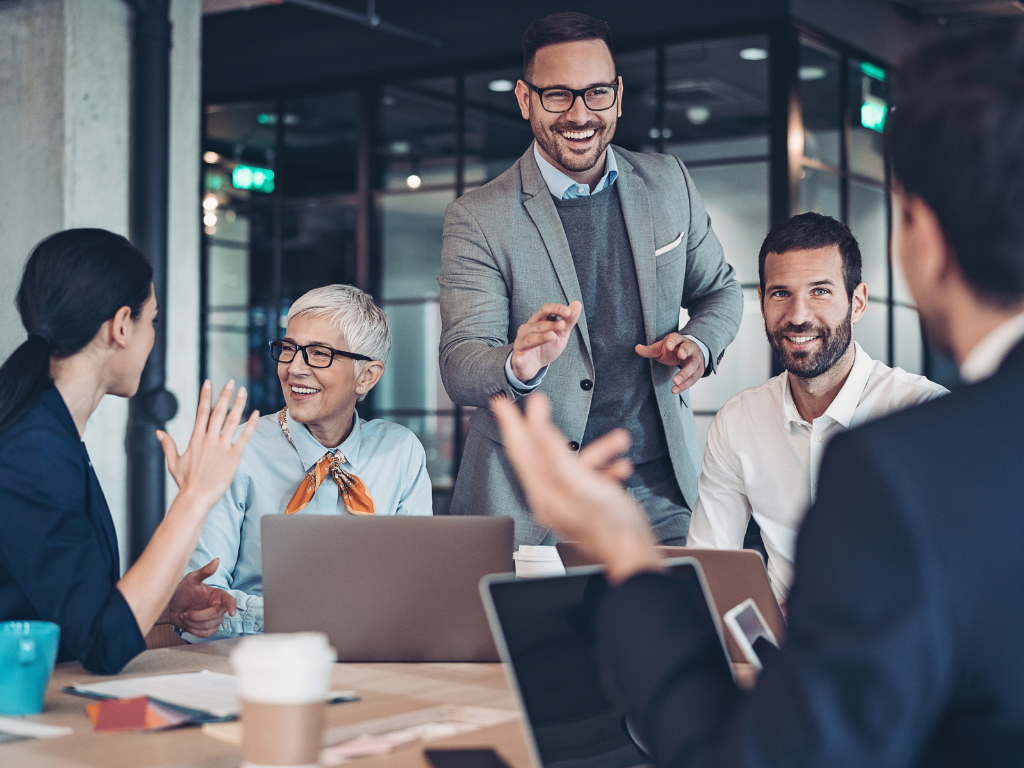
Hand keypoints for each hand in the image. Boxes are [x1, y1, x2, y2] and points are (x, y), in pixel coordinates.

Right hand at [156, 380, 259, 508]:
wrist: (196, 498)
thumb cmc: (185, 482)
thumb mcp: (173, 462)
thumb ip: (168, 444)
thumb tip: (158, 432)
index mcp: (196, 438)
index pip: (201, 412)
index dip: (205, 396)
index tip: (209, 382)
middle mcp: (209, 439)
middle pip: (218, 412)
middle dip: (224, 395)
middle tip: (231, 382)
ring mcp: (222, 447)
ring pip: (232, 421)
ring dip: (238, 404)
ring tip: (243, 391)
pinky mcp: (233, 457)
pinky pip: (244, 437)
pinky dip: (251, 424)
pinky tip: (256, 413)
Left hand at [158, 559, 235, 636]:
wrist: (170, 607)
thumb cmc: (180, 591)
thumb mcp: (191, 579)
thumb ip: (204, 571)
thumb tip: (216, 560)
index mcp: (218, 595)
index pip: (229, 601)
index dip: (232, 606)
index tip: (232, 612)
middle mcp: (218, 607)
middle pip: (216, 616)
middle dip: (198, 616)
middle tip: (185, 612)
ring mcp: (214, 619)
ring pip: (210, 626)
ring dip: (194, 623)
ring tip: (185, 616)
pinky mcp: (208, 629)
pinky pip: (206, 634)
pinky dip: (194, 630)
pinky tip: (188, 624)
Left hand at [491, 393, 660, 583]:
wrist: (635, 557)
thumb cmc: (613, 526)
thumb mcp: (581, 483)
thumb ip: (556, 454)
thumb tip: (536, 426)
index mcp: (544, 491)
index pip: (520, 450)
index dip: (511, 423)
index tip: (501, 402)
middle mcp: (549, 498)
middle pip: (536, 454)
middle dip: (537, 426)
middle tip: (534, 402)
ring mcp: (565, 503)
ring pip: (570, 464)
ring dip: (595, 451)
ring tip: (618, 441)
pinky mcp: (582, 507)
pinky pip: (587, 479)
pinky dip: (604, 469)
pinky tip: (621, 468)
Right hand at [510, 301, 582, 382]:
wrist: (534, 366)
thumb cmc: (547, 346)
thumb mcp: (561, 334)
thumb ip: (569, 320)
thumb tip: (577, 303)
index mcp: (537, 321)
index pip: (545, 310)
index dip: (556, 309)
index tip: (568, 312)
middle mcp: (527, 329)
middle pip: (539, 325)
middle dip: (551, 325)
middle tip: (563, 325)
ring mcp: (521, 343)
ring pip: (530, 339)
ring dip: (541, 337)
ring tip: (552, 336)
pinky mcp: (518, 359)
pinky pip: (519, 358)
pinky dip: (520, 358)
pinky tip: (521, 359)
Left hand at [635, 333, 705, 393]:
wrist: (690, 353)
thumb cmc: (673, 350)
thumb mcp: (661, 348)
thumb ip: (650, 350)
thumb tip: (637, 348)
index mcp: (678, 340)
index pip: (676, 338)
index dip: (673, 342)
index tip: (669, 346)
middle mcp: (689, 348)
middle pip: (688, 348)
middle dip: (685, 352)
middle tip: (681, 356)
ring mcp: (695, 359)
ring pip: (692, 366)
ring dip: (685, 374)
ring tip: (675, 381)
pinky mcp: (698, 371)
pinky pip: (692, 379)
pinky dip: (684, 385)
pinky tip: (675, 390)